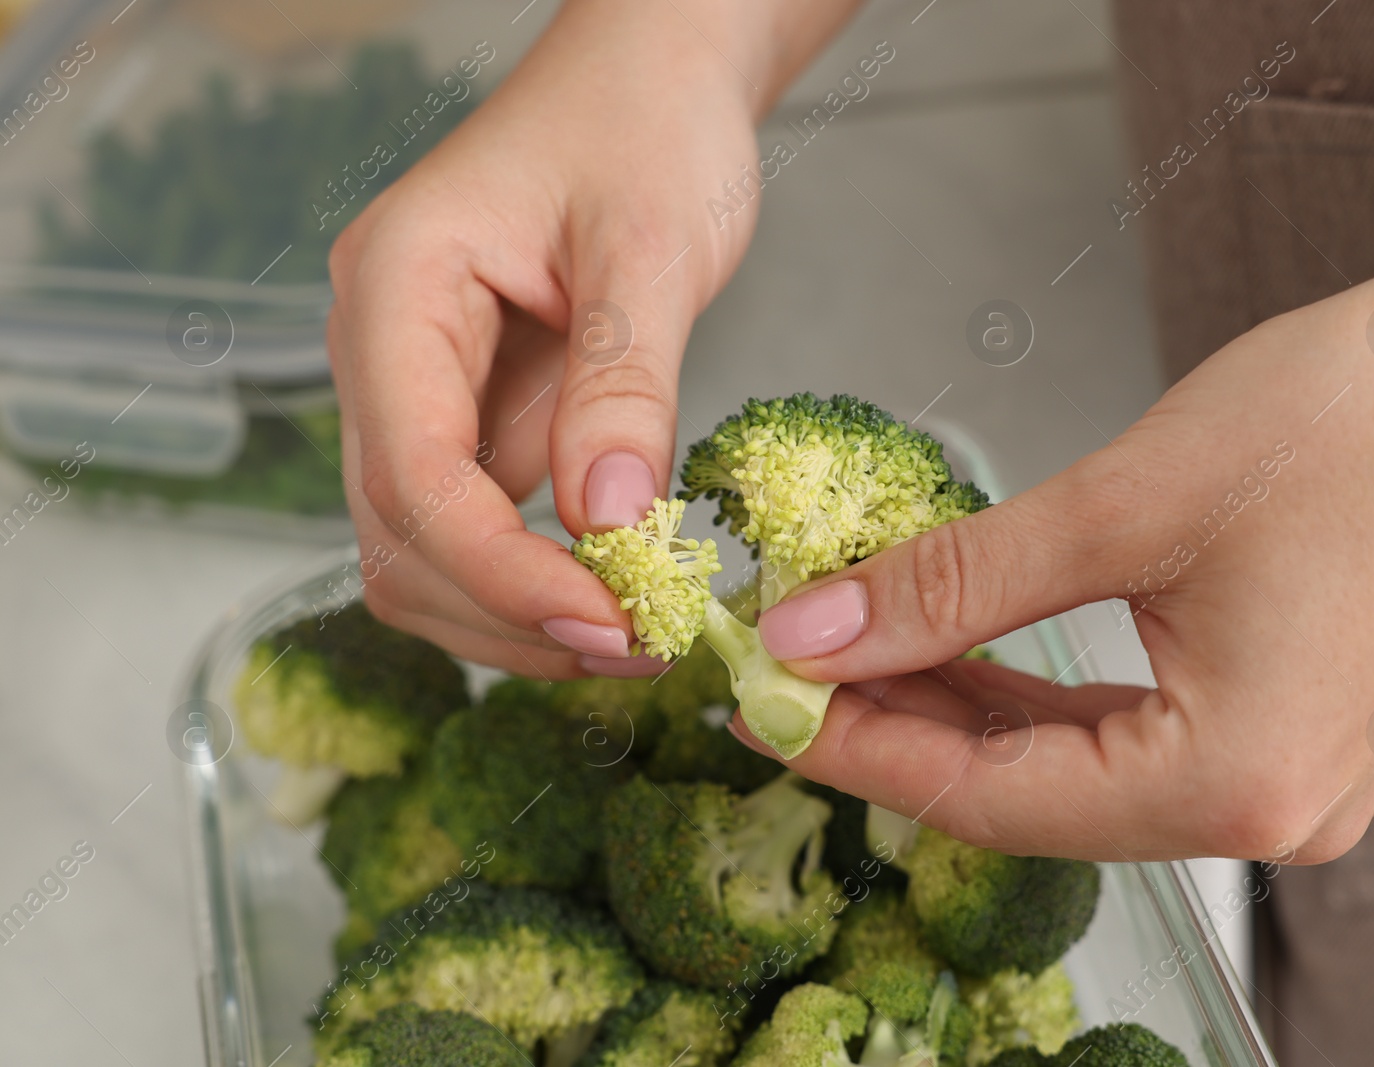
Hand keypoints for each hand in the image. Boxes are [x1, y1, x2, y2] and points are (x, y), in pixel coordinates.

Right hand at [325, 1, 854, 676]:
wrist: (647, 88)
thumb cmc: (642, 127)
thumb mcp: (650, 246)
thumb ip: (624, 382)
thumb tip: (608, 523)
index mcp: (396, 289)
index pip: (414, 472)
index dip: (502, 569)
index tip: (608, 624)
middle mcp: (383, 351)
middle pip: (400, 537)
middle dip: (509, 612)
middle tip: (635, 647)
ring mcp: (420, 392)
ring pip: (427, 553)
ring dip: (518, 616)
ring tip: (637, 635)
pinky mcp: (472, 419)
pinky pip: (479, 530)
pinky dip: (538, 582)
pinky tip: (619, 596)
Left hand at [742, 188, 1373, 862]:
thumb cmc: (1358, 418)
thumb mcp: (1120, 505)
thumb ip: (953, 585)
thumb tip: (817, 630)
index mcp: (1236, 781)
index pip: (988, 798)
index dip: (856, 749)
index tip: (760, 704)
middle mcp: (1272, 811)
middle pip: (1028, 795)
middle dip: (897, 727)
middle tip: (787, 670)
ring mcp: (1289, 779)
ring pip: (1074, 770)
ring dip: (961, 711)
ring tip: (852, 654)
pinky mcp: (1291, 729)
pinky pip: (1132, 739)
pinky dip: (1038, 698)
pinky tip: (961, 655)